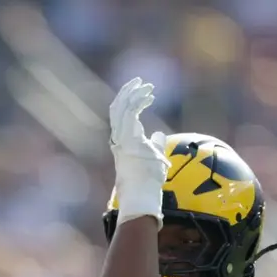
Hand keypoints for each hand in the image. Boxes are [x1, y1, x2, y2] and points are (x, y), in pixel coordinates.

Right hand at [109, 77, 167, 224]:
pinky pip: (128, 113)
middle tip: (140, 82)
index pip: (123, 116)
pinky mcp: (126, 137)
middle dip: (127, 93)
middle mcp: (119, 138)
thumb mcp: (154, 158)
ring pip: (120, 108)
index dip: (132, 103)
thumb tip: (159, 134)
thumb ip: (155, 144)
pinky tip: (149, 96)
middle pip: (117, 108)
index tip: (147, 96)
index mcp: (123, 142)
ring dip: (132, 94)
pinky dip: (137, 101)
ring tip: (145, 85)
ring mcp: (121, 138)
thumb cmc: (148, 181)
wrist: (142, 193)